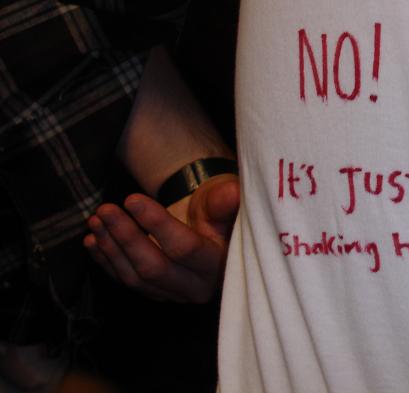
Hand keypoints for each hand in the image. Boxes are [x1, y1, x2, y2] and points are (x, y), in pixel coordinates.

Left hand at [84, 174, 239, 302]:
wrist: (212, 226)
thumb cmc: (218, 209)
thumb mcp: (225, 200)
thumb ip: (225, 200)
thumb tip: (233, 194)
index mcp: (218, 265)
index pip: (184, 248)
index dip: (156, 224)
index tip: (132, 199)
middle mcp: (196, 287)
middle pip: (153, 267)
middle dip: (125, 237)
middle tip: (105, 209)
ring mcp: (173, 295)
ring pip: (135, 277)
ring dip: (111, 248)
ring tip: (96, 220)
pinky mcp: (155, 294)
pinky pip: (125, 281)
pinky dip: (106, 261)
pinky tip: (93, 240)